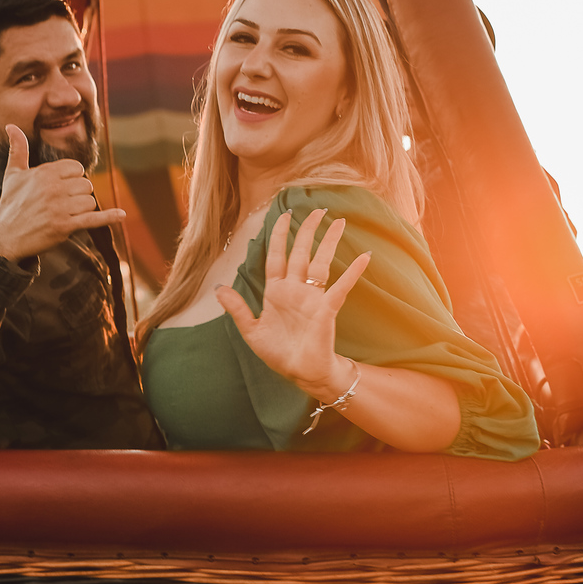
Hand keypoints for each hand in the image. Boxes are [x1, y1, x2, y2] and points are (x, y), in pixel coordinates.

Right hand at [0, 125, 124, 263]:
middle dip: (78, 194)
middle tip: (62, 204)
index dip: (72, 178)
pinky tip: (121, 214)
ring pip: (90, 201)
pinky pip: (93, 219)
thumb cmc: (10, 204)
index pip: (76, 168)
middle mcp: (53, 188)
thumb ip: (17, 148)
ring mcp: (60, 208)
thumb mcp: (12, 174)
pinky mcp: (65, 226)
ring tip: (66, 214)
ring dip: (82, 209)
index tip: (61, 188)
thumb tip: (11, 125)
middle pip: (86, 185)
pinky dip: (108, 217)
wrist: (5, 237)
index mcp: (44, 173)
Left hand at [215, 208, 369, 397]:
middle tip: (317, 210)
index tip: (284, 215)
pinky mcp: (327, 309)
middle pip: (301, 253)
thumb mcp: (251, 331)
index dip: (280, 236)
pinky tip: (364, 256)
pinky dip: (353, 272)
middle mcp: (296, 290)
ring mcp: (312, 297)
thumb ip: (237, 309)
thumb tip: (218, 288)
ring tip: (339, 222)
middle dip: (307, 231)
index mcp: (277, 292)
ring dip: (329, 242)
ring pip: (321, 263)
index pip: (277, 257)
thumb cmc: (279, 353)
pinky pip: (341, 286)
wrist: (301, 373)